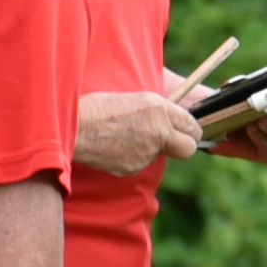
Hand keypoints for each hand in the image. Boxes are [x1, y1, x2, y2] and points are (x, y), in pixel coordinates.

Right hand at [73, 89, 204, 177]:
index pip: (192, 125)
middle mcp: (158, 131)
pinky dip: (131, 157)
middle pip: (189, 148)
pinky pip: (140, 163)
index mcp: (159, 108)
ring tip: (125, 136)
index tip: (183, 130)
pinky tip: (115, 146)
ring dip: (150, 149)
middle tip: (170, 141)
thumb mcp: (135, 99)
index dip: (188, 129)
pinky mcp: (133, 168)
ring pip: (160, 156)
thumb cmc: (98, 107)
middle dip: (183, 145)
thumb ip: (157, 112)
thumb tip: (170, 122)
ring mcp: (146, 153)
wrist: (74, 127)